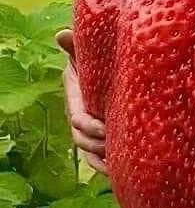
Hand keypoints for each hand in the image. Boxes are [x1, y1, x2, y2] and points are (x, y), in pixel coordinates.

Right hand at [56, 29, 107, 174]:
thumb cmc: (98, 60)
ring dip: (102, 160)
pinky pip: (99, 160)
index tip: (105, 126)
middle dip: (97, 145)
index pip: (78, 118)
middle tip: (114, 147)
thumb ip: (75, 47)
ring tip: (117, 165)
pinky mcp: (104, 139)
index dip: (90, 124)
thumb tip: (62, 34)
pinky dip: (106, 167)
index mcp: (77, 100)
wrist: (111, 71)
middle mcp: (82, 119)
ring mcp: (92, 131)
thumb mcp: (86, 53)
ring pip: (90, 153)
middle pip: (83, 140)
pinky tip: (119, 172)